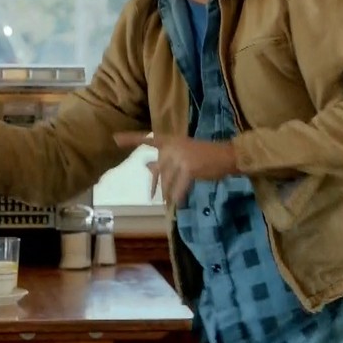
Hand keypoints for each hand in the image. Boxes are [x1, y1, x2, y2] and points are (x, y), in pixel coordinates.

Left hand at [113, 131, 238, 203]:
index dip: (131, 139)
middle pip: (159, 170)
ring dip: (168, 193)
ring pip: (168, 181)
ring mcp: (180, 157)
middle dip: (158, 185)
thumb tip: (146, 166)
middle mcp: (173, 147)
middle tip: (154, 196)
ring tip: (170, 201)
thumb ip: (164, 161)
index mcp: (172, 140)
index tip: (114, 139)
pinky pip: (178, 188)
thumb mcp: (183, 155)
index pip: (149, 140)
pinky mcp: (188, 168)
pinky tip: (178, 203)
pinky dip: (178, 196)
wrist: (227, 156)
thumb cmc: (206, 156)